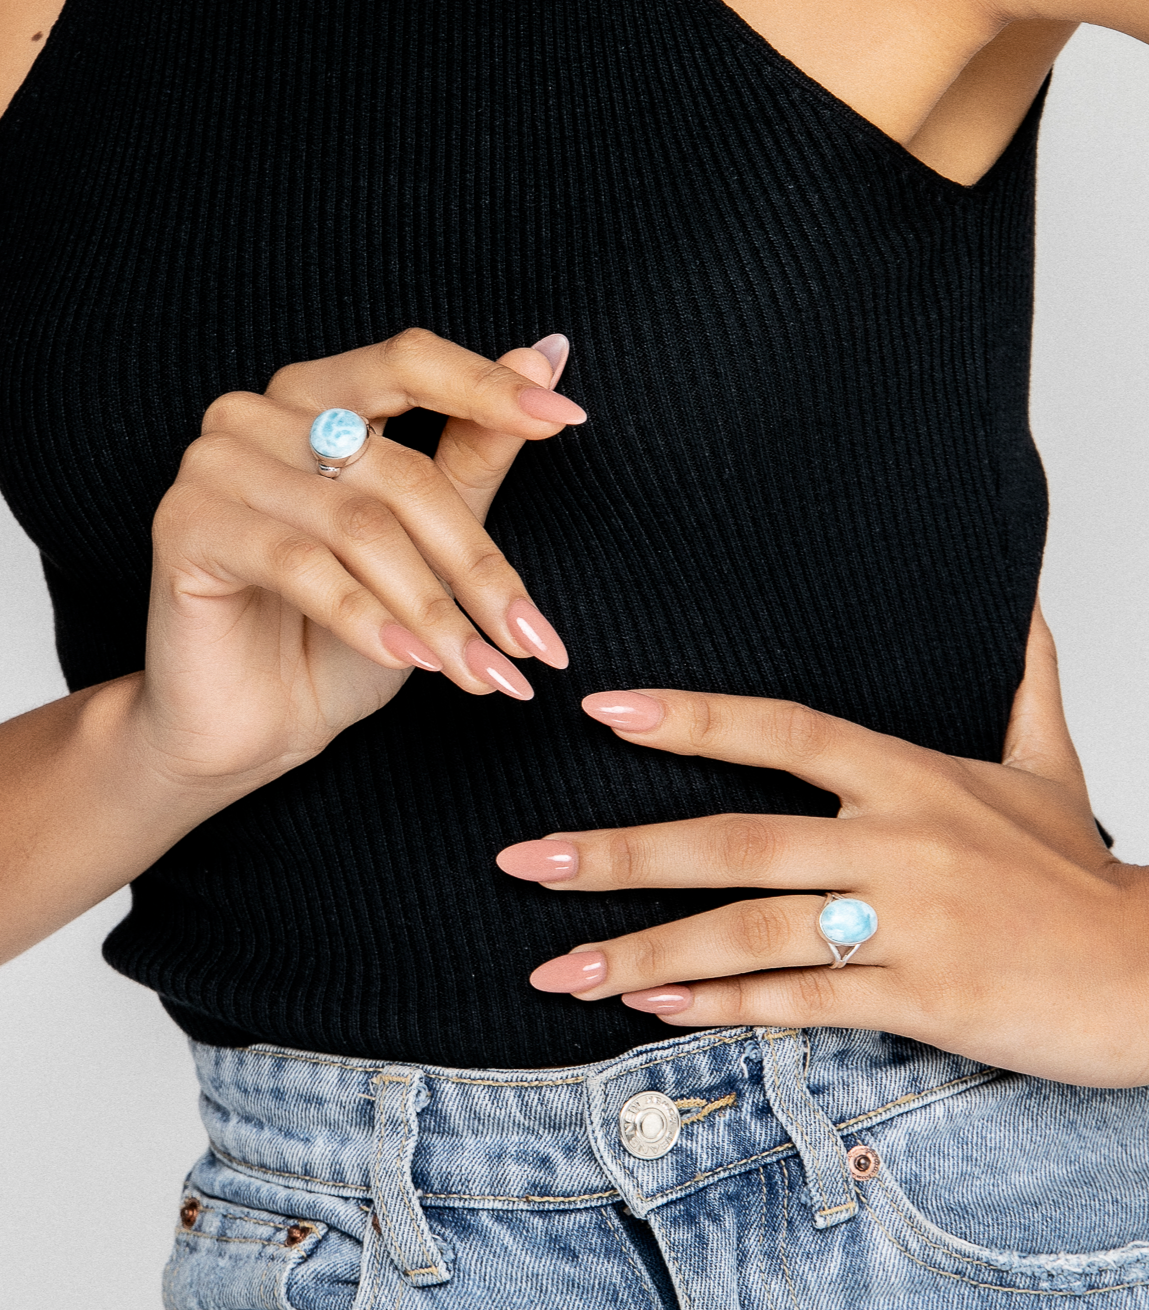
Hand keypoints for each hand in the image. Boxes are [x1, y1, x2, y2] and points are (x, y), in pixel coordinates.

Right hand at [131, 328, 579, 792]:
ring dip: (432, 612)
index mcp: (317, 397)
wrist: (253, 722)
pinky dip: (366, 620)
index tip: (568, 419)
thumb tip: (547, 352)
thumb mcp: (426, 547)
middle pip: (399, 470)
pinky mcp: (184, 525)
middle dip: (477, 567)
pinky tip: (411, 663)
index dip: (489, 387)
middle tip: (531, 639)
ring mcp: (214, 465)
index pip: (409, 362)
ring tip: (482, 673)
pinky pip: (300, 565)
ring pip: (359, 527)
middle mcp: (259, 415)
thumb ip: (474, 452)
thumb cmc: (338, 636)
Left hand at [499, 605, 1148, 1087]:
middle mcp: (896, 841)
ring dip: (644, 951)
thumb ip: (1024, 678)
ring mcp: (905, 923)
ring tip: (560, 967)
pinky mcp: (919, 999)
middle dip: (619, 852)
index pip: (780, 728)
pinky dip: (719, 1009)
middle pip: (732, 840)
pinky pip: (797, 1004)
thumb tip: (1018, 597)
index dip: (690, 717)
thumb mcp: (1050, 764)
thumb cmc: (1081, 876)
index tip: (603, 711)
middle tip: (526, 860)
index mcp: (909, 775)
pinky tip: (651, 1008)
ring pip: (748, 933)